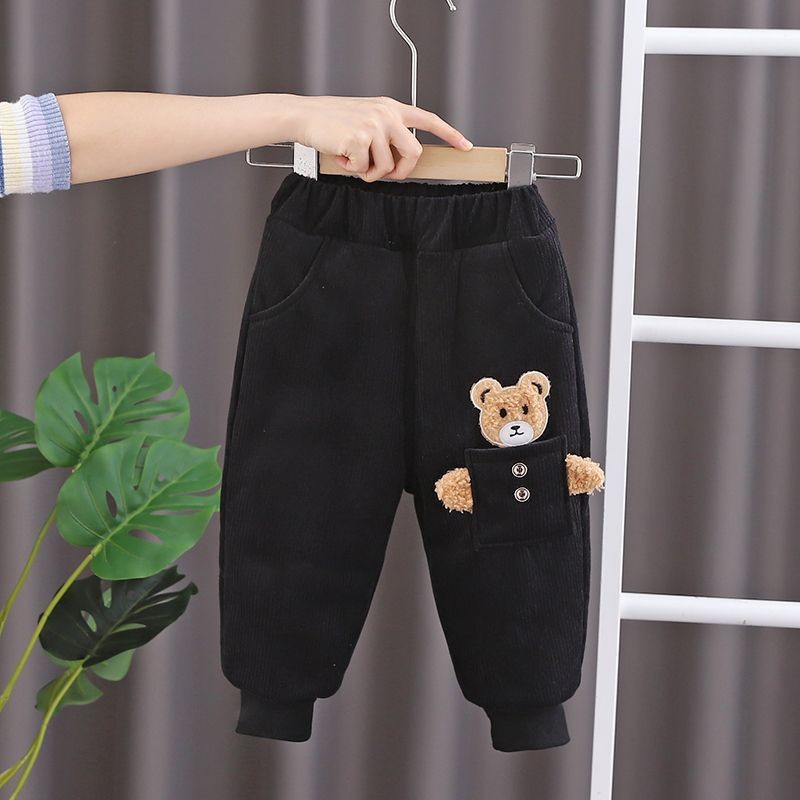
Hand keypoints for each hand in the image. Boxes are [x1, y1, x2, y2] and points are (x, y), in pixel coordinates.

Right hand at [289, 94, 472, 182]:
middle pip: (413, 153)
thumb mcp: (365, 120)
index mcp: (391, 108)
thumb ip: (386, 135)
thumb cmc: (333, 122)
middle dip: (401, 171)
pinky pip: (366, 170)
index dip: (449, 134)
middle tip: (383, 174)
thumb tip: (400, 164)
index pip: (427, 120)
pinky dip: (353, 170)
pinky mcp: (360, 138)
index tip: (465, 146)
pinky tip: (343, 156)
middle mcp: (386, 114)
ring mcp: (374, 125)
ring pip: (388, 167)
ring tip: (354, 160)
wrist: (305, 116)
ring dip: (371, 172)